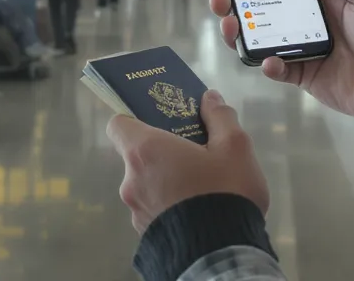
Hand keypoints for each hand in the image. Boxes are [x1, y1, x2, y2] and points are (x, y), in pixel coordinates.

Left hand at [106, 90, 268, 233]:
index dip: (136, 118)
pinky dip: (170, 204)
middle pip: (137, 155)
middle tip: (195, 152)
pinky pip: (154, 208)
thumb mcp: (235, 147)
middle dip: (163, 151)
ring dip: (167, 180)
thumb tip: (209, 98)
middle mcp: (131, 179)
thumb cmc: (225, 192)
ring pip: (147, 183)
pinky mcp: (145, 234)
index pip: (118, 124)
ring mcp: (136, 210)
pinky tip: (198, 209)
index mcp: (145, 150)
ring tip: (203, 186)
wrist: (223, 256)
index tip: (160, 120)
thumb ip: (220, 117)